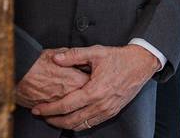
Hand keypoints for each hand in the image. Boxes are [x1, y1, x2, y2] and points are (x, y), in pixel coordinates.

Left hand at [30, 44, 159, 129]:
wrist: (142, 63)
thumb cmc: (119, 57)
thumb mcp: (96, 52)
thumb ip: (74, 55)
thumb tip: (55, 58)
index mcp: (94, 91)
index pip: (66, 106)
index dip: (49, 109)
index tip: (37, 109)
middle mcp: (101, 104)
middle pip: (71, 121)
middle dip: (54, 120)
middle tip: (42, 115)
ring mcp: (107, 110)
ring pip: (81, 125)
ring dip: (65, 124)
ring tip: (54, 118)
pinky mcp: (113, 111)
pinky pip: (92, 123)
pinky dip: (80, 124)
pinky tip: (73, 118)